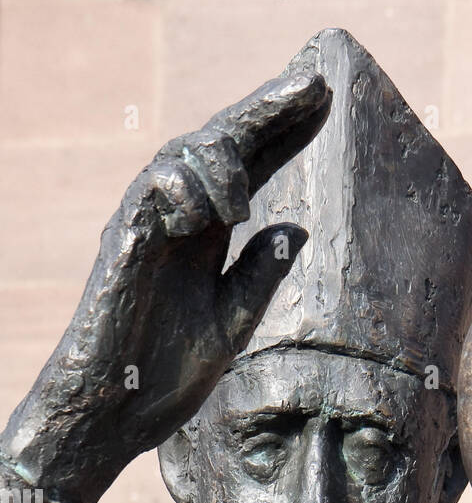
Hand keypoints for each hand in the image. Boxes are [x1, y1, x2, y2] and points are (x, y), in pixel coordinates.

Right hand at [6, 70, 330, 502]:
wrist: (114, 417)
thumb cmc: (163, 375)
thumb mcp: (230, 325)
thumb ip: (259, 277)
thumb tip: (298, 230)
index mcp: (206, 240)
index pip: (249, 170)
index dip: (284, 133)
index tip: (325, 101)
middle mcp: (177, 226)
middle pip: (220, 148)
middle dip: (266, 112)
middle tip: (314, 85)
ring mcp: (146, 234)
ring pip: (180, 159)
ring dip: (222, 166)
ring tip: (241, 206)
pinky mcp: (122, 253)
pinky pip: (148, 198)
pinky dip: (183, 194)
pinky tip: (211, 214)